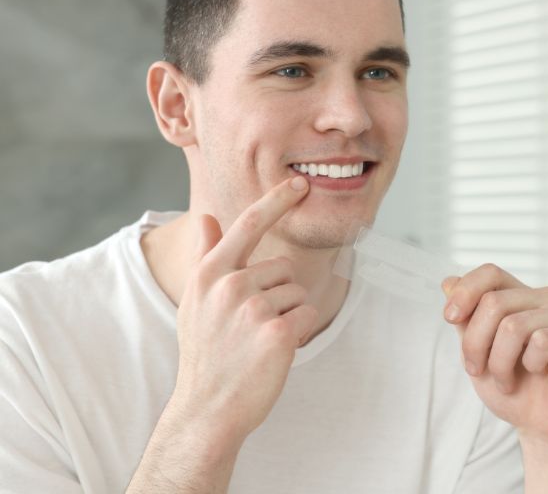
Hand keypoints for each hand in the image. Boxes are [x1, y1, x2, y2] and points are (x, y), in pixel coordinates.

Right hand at [171, 176, 318, 443]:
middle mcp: (230, 284)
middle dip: (277, 293)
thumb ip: (205, 256)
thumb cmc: (205, 353)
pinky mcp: (278, 332)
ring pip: (297, 292)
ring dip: (287, 315)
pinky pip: (307, 314)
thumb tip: (204, 216)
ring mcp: (253, 307)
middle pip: (283, 267)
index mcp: (210, 273)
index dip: (276, 200)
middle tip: (251, 327)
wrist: (208, 408)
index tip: (299, 184)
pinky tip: (274, 352)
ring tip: (257, 341)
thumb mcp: (194, 301)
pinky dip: (298, 333)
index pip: (248, 224)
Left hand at [442, 265, 547, 449]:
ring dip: (499, 363)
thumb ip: (464, 317)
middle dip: (475, 344)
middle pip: (494, 302)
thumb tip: (448, 281)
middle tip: (479, 370)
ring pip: (513, 325)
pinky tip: (540, 373)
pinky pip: (543, 341)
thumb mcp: (474, 350)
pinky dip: (531, 364)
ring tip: (507, 379)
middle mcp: (546, 298)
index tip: (449, 319)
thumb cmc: (512, 386)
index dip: (465, 292)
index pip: (490, 273)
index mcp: (520, 295)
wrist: (542, 426)